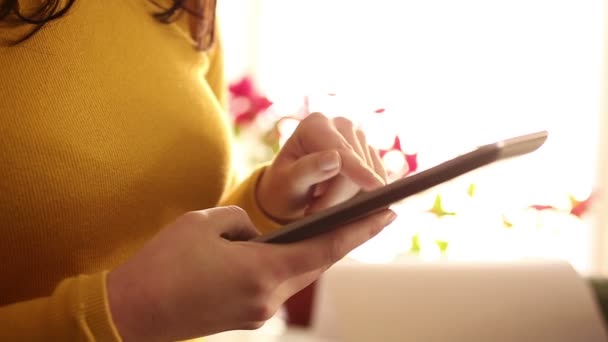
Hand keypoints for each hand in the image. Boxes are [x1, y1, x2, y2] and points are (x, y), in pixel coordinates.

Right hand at [107, 206, 395, 341]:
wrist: (131, 311)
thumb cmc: (164, 263)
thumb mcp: (207, 223)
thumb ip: (243, 223)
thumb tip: (256, 235)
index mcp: (263, 271)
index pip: (326, 248)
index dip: (360, 229)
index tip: (388, 212)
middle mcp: (269, 298)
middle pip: (317, 263)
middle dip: (343, 238)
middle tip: (370, 213)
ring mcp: (258, 312)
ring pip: (295, 274)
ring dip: (308, 252)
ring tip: (323, 228)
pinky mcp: (245, 316)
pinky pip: (273, 284)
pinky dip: (281, 265)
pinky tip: (276, 250)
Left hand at [257, 113, 387, 221]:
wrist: (290, 192)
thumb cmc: (283, 187)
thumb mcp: (288, 182)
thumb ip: (308, 170)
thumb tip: (335, 158)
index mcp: (315, 124)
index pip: (342, 151)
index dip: (358, 170)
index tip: (375, 187)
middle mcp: (341, 125)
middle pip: (358, 166)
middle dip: (340, 196)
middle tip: (314, 212)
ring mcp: (359, 139)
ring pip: (371, 176)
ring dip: (350, 200)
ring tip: (321, 207)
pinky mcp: (370, 155)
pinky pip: (378, 181)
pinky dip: (363, 198)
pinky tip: (341, 204)